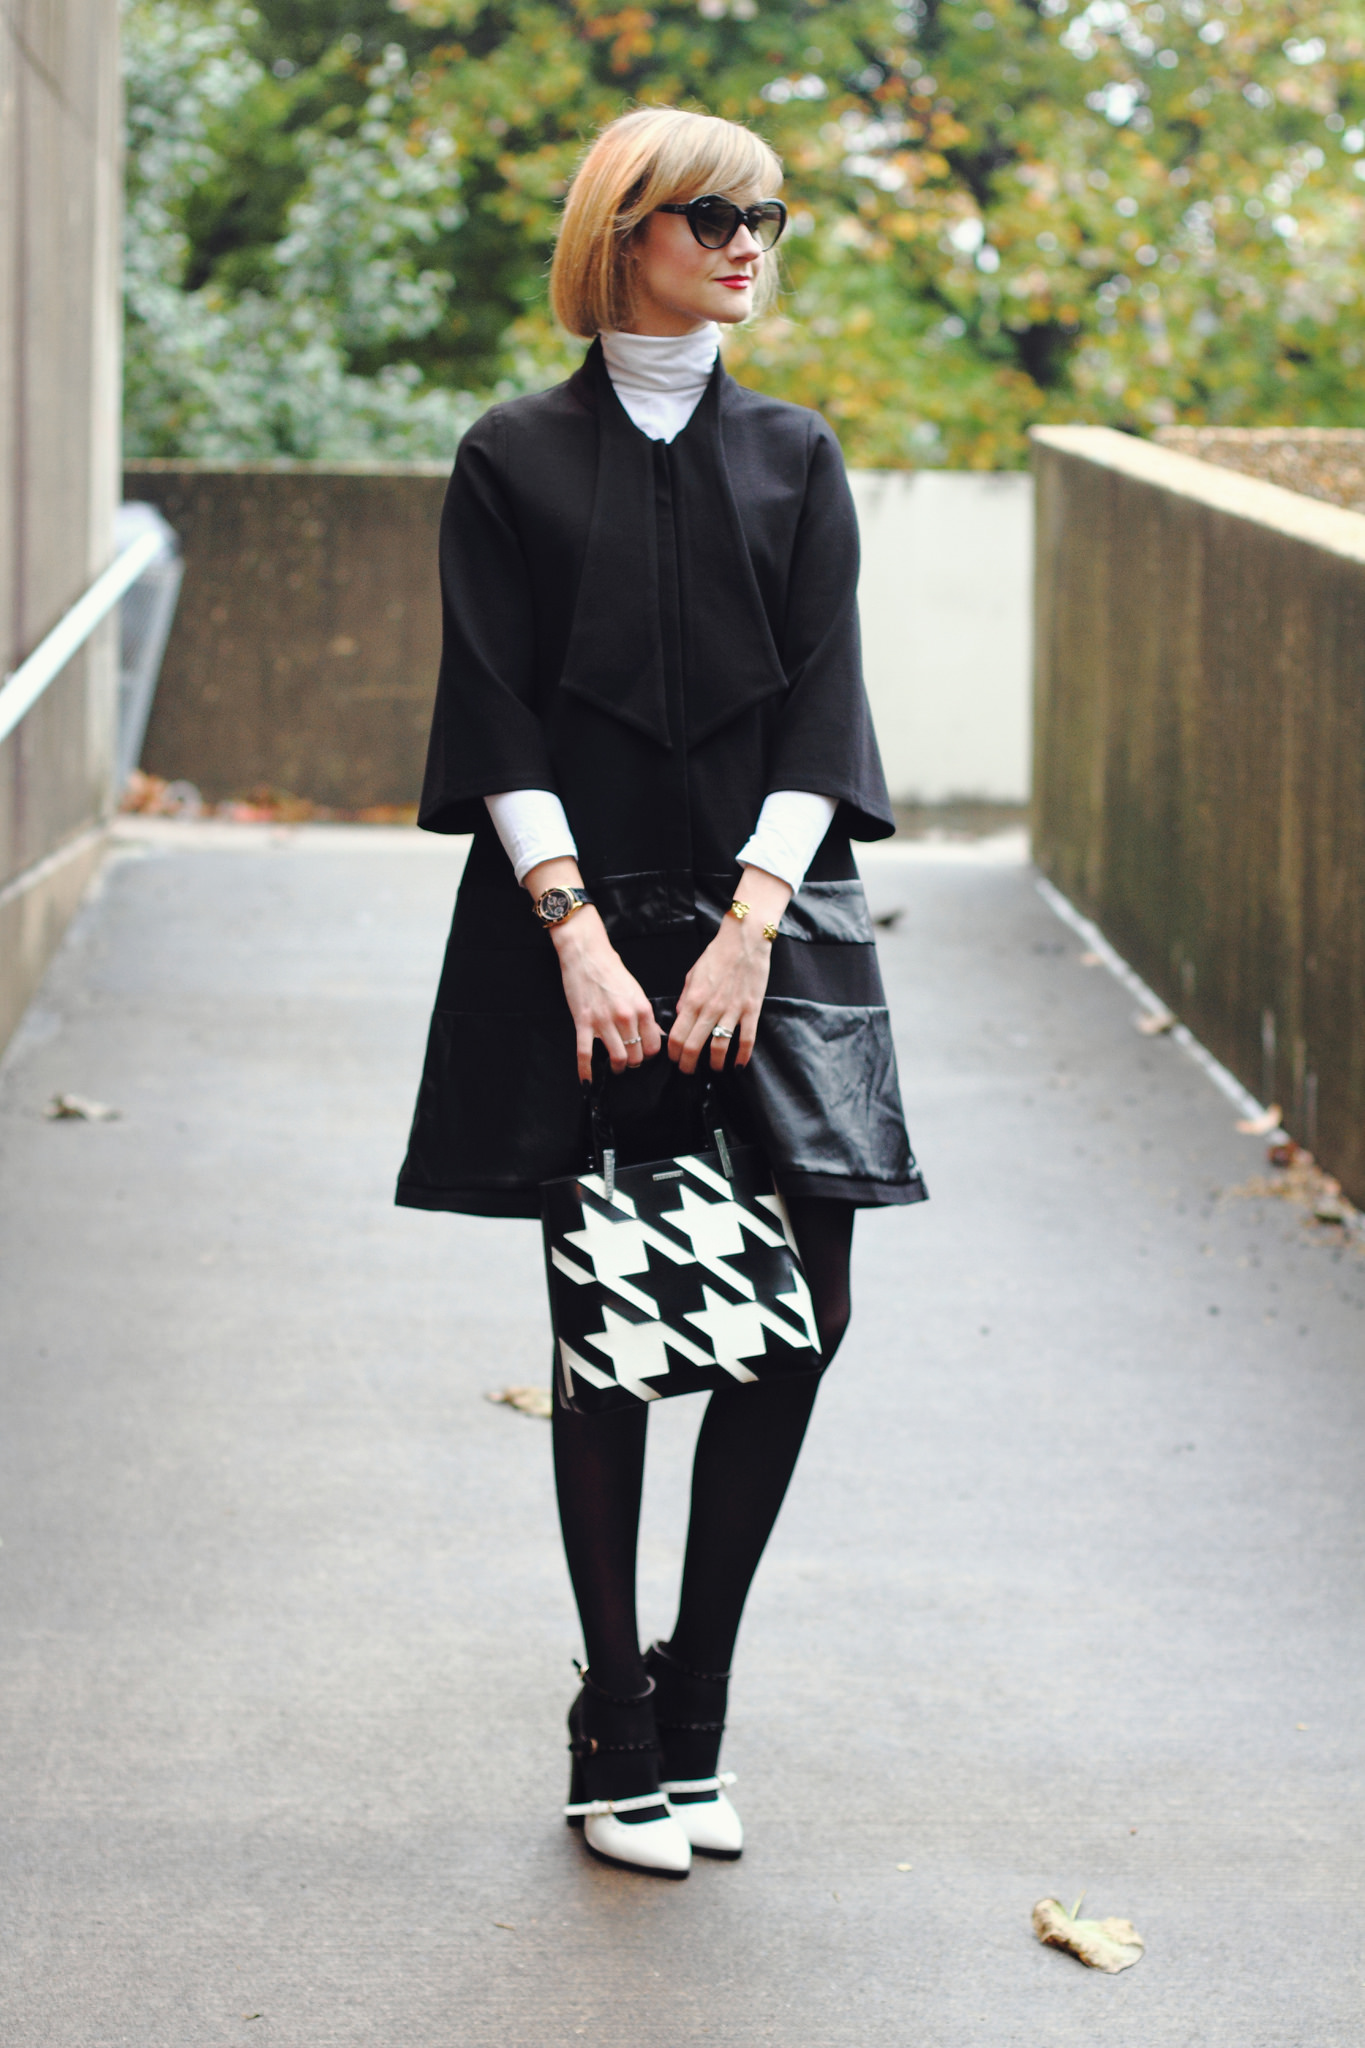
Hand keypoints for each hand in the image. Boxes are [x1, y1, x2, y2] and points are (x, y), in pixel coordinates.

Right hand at [526, 858, 660, 1082]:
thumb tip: (657, 1035)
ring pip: (617, 1058)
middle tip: (629, 1061)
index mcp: (642, 1008)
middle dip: (634, 1063)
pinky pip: (585, 1053)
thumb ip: (646, 1015)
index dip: (650, 1055)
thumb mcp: (636, 991)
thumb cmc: (612, 970)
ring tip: (615, 1067)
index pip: (653, 1045)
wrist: (587, 954)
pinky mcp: (584, 1022)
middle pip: (637, 1055)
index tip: (644, 1055)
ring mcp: (604, 1021)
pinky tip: (586, 1081)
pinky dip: (585, 1071)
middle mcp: (626, 1017)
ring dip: (617, 1067)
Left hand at [668, 867, 791, 1074]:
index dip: (673, 1053)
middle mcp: (710, 1008)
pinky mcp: (751, 1010)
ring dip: (714, 1064)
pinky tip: (738, 1065)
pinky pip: (746, 1040)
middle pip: (694, 1046)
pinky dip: (742, 1056)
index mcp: (693, 999)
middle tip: (688, 1070)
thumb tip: (681, 1018)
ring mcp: (732, 1011)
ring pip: (719, 1048)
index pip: (676, 1035)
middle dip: (688, 1064)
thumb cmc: (717, 955)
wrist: (745, 940)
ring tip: (713, 1068)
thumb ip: (686, 998)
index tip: (674, 1059)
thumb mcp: (693, 974)